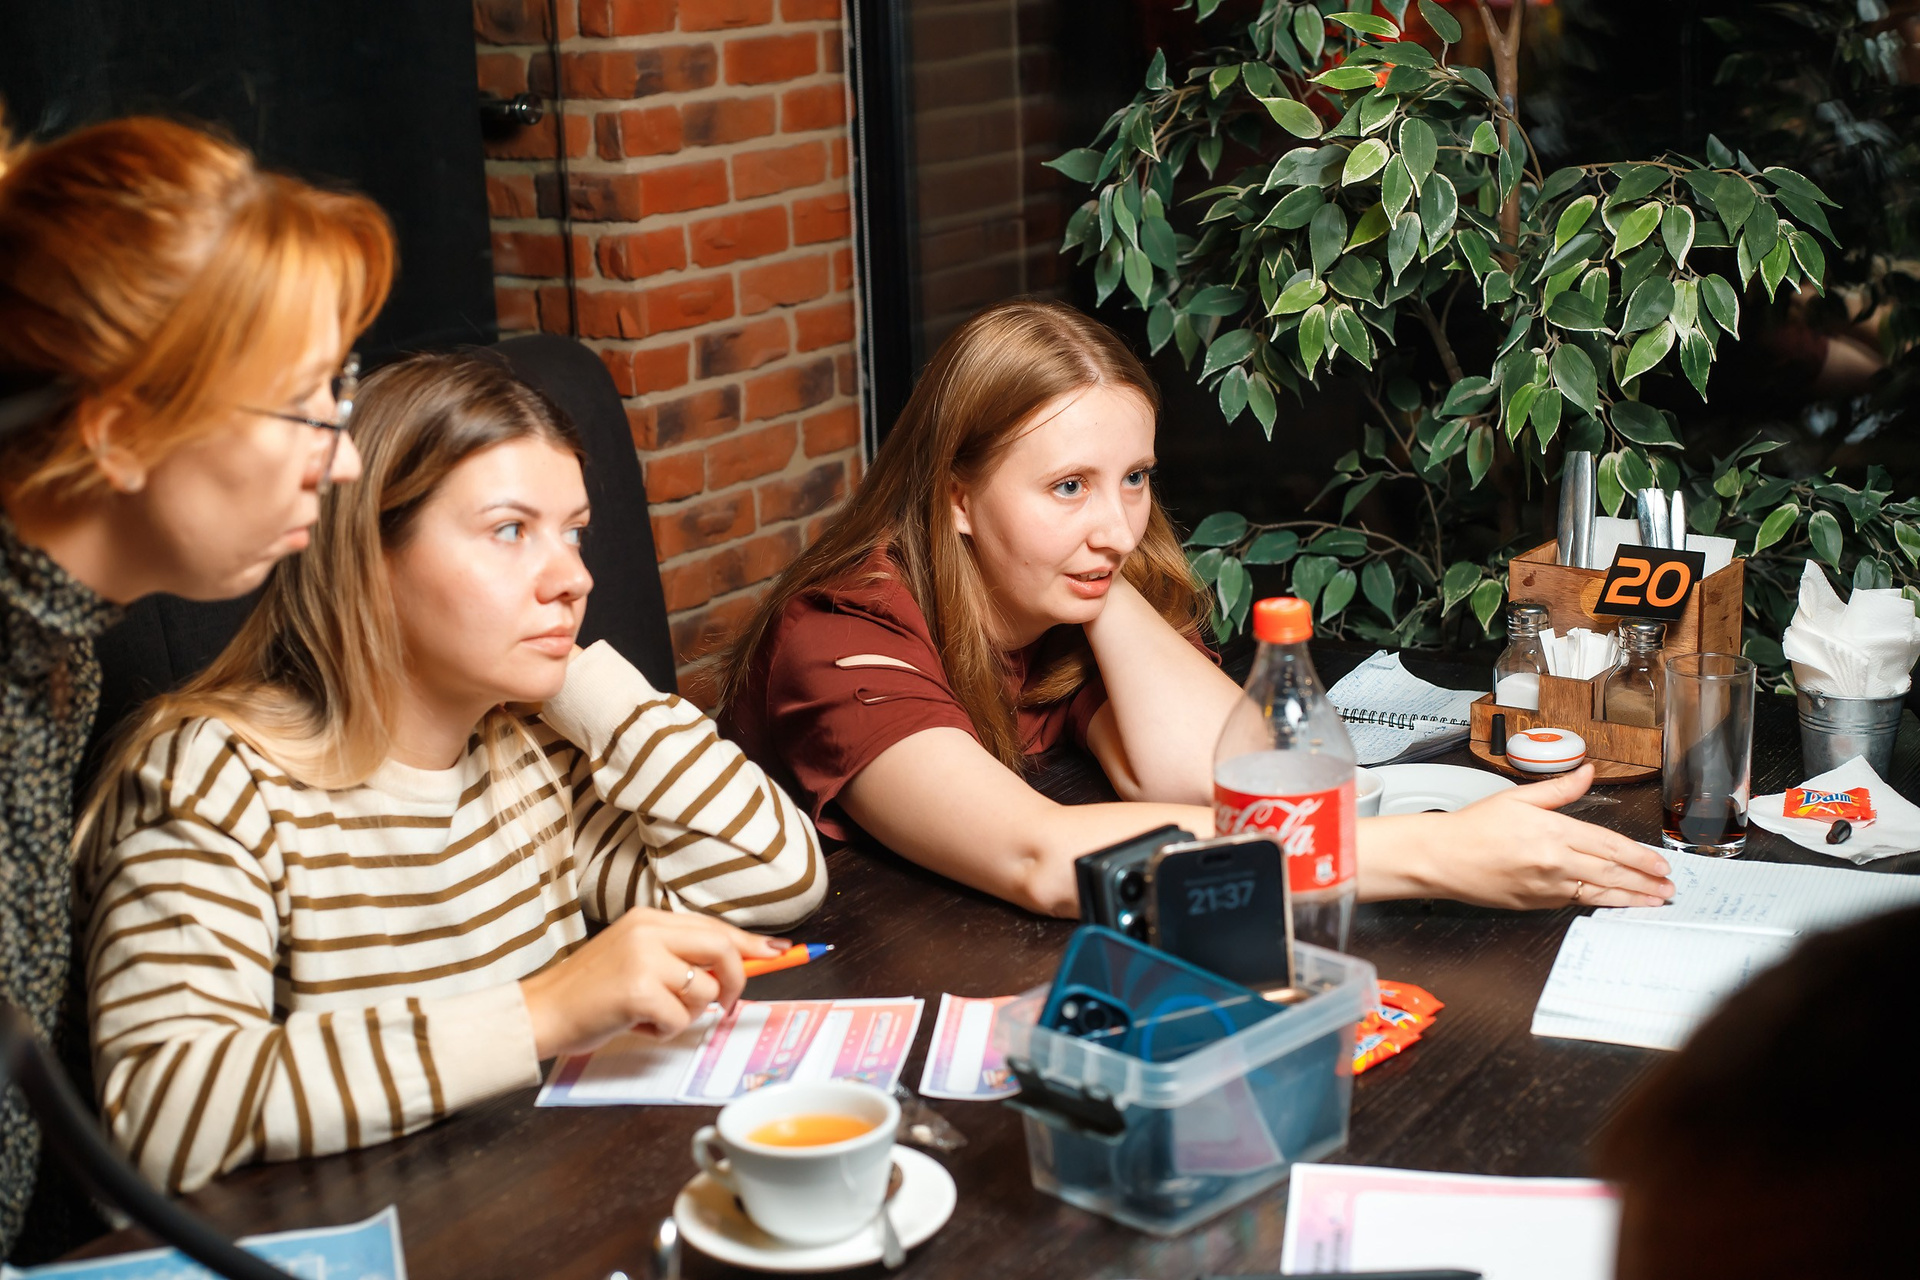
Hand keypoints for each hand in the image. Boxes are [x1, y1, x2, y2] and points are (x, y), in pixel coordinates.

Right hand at [519, 908, 789, 1058]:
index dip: (752, 943)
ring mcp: (644, 958)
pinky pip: (681, 1018)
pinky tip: (637, 1024)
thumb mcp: (635, 959)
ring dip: (687, 1015)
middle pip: (722, 950)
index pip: (715, 927)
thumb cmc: (590, 993)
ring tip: (651, 1015)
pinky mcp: (638, 990)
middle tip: (726, 1005)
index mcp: (650, 919)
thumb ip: (678, 957)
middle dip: (734, 982)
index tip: (782, 952)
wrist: (541, 1010)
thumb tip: (733, 968)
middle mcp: (649, 930)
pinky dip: (665, 1031)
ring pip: (704, 991)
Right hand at [1418, 764, 1674, 908]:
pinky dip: (1600, 904)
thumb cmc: (1473, 828)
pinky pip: (1575, 903)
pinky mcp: (1536, 904)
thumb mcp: (1517, 798)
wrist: (1442, 858)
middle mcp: (1554, 862)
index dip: (1639, 856)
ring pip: (1599, 893)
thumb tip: (1588, 772)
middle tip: (1668, 886)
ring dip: (1631, 898)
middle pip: (1611, 872)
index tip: (1660, 863)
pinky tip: (1615, 903)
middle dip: (1644, 880)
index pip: (1608, 845)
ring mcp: (1546, 887)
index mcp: (1552, 832)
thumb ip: (1559, 788)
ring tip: (1654, 901)